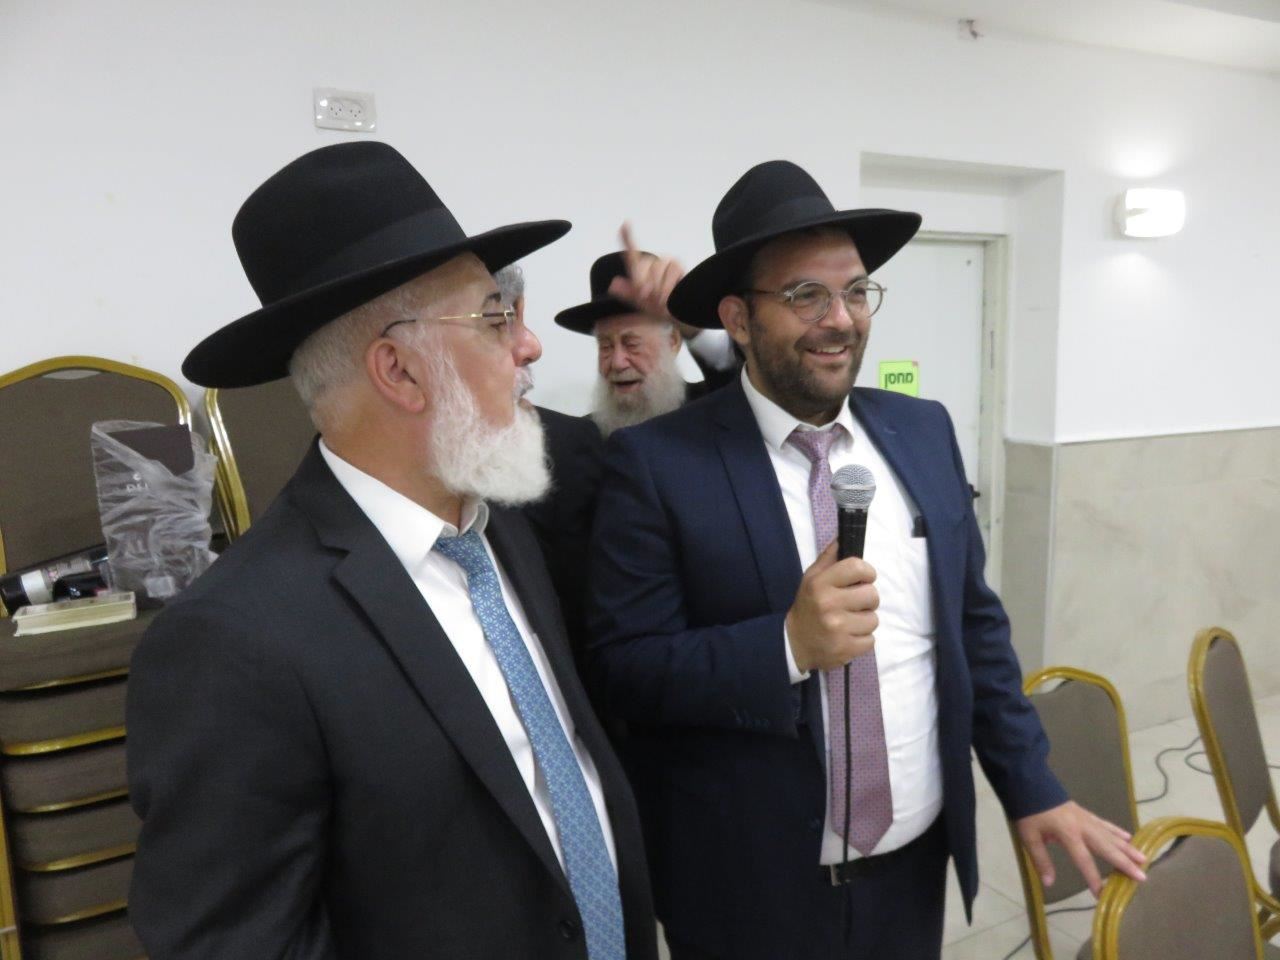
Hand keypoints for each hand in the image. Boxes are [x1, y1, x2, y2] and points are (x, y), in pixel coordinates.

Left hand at [607, 222, 683, 320]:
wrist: (676, 315)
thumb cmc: (655, 309)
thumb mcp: (639, 303)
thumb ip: (628, 293)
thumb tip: (613, 284)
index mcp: (639, 270)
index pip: (631, 252)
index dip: (627, 237)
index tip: (624, 223)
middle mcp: (652, 262)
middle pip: (644, 266)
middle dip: (645, 285)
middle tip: (649, 297)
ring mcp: (665, 262)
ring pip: (657, 270)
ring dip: (658, 289)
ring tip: (661, 300)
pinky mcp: (677, 265)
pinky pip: (671, 272)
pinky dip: (669, 286)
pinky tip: (672, 294)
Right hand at [785, 539, 878, 672]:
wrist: (794, 643)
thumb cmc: (807, 606)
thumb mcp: (811, 578)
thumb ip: (829, 558)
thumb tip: (844, 536)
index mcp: (820, 583)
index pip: (857, 567)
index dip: (867, 572)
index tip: (863, 579)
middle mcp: (829, 604)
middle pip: (872, 594)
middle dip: (867, 599)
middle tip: (853, 604)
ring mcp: (838, 628)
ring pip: (874, 619)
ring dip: (864, 621)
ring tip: (849, 622)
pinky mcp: (845, 649)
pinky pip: (871, 640)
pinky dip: (862, 640)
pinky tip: (848, 637)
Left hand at [1015, 801, 1146, 896]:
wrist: (1030, 784)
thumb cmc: (1029, 813)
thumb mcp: (1029, 837)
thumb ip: (1041, 860)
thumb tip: (1049, 883)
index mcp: (1068, 833)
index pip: (1083, 859)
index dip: (1092, 877)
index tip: (1101, 894)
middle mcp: (1082, 826)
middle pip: (1107, 847)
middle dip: (1124, 863)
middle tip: (1142, 876)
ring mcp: (1086, 818)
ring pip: (1110, 835)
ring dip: (1127, 847)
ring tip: (1143, 858)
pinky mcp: (1085, 813)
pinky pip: (1105, 823)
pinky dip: (1117, 831)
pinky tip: (1128, 837)